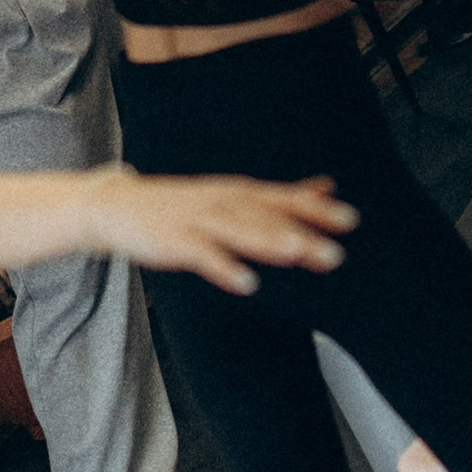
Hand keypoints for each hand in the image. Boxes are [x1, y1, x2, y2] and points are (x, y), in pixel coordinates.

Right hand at [90, 168, 355, 293]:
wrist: (120, 205)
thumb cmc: (184, 204)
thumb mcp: (234, 194)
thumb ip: (281, 196)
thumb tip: (325, 187)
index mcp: (240, 193)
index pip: (283, 199)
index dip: (316, 209)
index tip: (351, 220)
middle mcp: (223, 202)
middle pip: (267, 218)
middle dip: (301, 233)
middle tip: (336, 251)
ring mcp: (198, 220)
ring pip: (238, 230)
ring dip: (268, 242)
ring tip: (299, 256)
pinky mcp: (175, 241)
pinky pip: (203, 255)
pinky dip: (225, 267)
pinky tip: (246, 283)